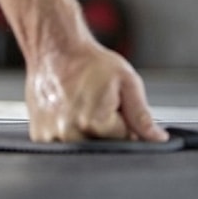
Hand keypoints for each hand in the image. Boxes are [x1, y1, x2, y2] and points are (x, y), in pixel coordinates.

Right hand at [26, 43, 169, 143]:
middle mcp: (71, 134)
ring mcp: (52, 137)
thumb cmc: (90, 62)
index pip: (126, 141)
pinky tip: (68, 113)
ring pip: (85, 148)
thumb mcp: (126, 82)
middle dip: (109, 132)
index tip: (116, 107)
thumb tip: (157, 139)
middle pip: (104, 148)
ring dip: (89, 134)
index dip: (126, 125)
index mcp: (95, 123)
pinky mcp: (40, 137)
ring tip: (82, 107)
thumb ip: (142, 115)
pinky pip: (65, 146)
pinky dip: (71, 134)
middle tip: (98, 104)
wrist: (56, 49)